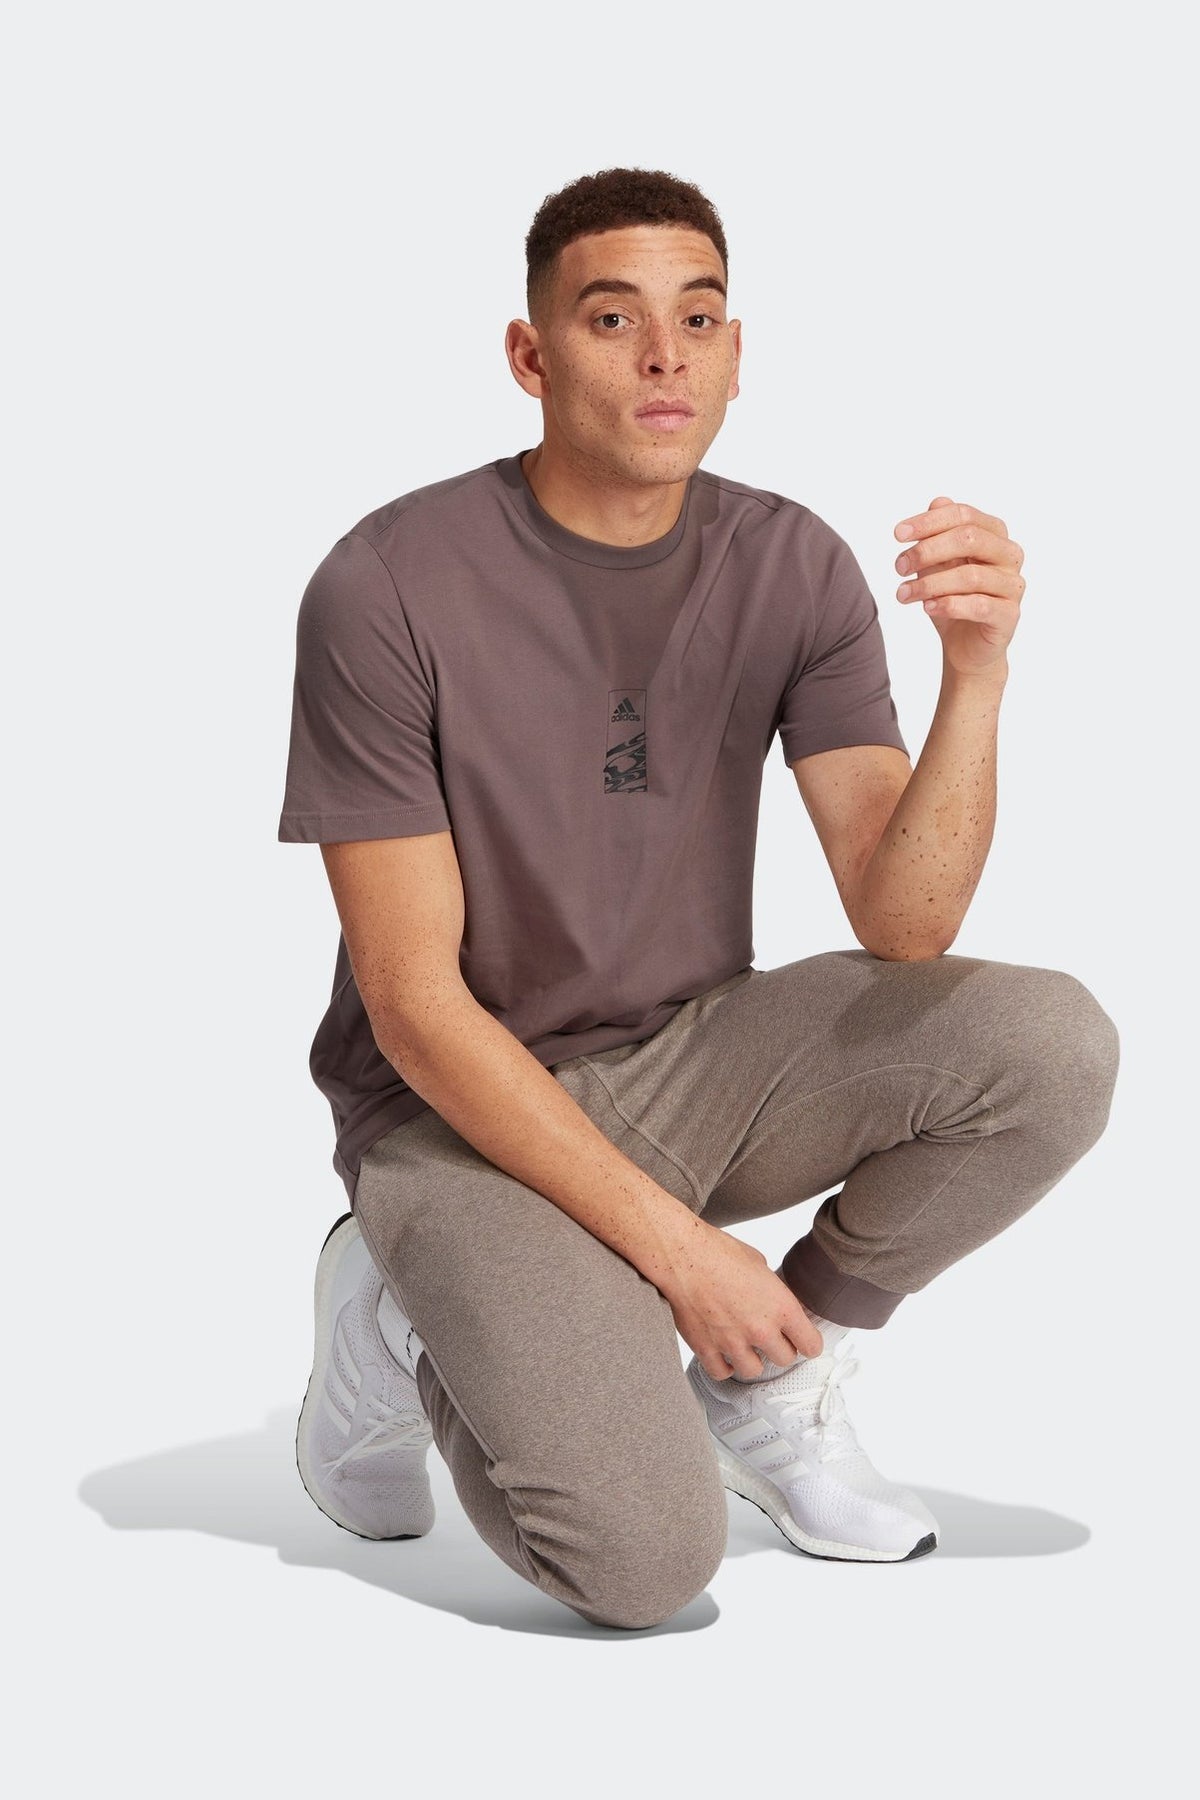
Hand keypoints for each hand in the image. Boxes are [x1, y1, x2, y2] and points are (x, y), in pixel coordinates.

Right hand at [659, 1218, 823, 1379]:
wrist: (682, 1254)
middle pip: (785, 1359)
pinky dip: (724, 1366)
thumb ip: (770, 1289)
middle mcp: (761, 1329)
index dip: (808, 1343)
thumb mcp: (759, 1263)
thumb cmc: (718, 1251)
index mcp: (781, 1306)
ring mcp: (733, 1342)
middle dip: (779, 1348)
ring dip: (752, 1359)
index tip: (803, 1341)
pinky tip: (724, 1355)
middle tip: (770, 1338)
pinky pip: (722, 1373)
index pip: (811, 1344)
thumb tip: (772, 1299)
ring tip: (745, 1346)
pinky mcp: (706, 1348)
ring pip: (754, 1371)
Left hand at [894, 495, 1024, 676]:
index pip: (963, 515)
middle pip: (969, 539)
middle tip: (898, 566)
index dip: (929, 522)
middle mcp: (1009, 555)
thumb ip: (938, 535)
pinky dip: (949, 604)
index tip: (898, 534)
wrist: (965, 648)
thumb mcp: (938, 565)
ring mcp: (1013, 585)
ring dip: (929, 583)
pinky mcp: (1009, 615)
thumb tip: (937, 501)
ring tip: (903, 593)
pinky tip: (927, 607)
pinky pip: (979, 605)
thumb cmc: (952, 599)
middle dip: (927, 550)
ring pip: (970, 575)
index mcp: (994, 534)